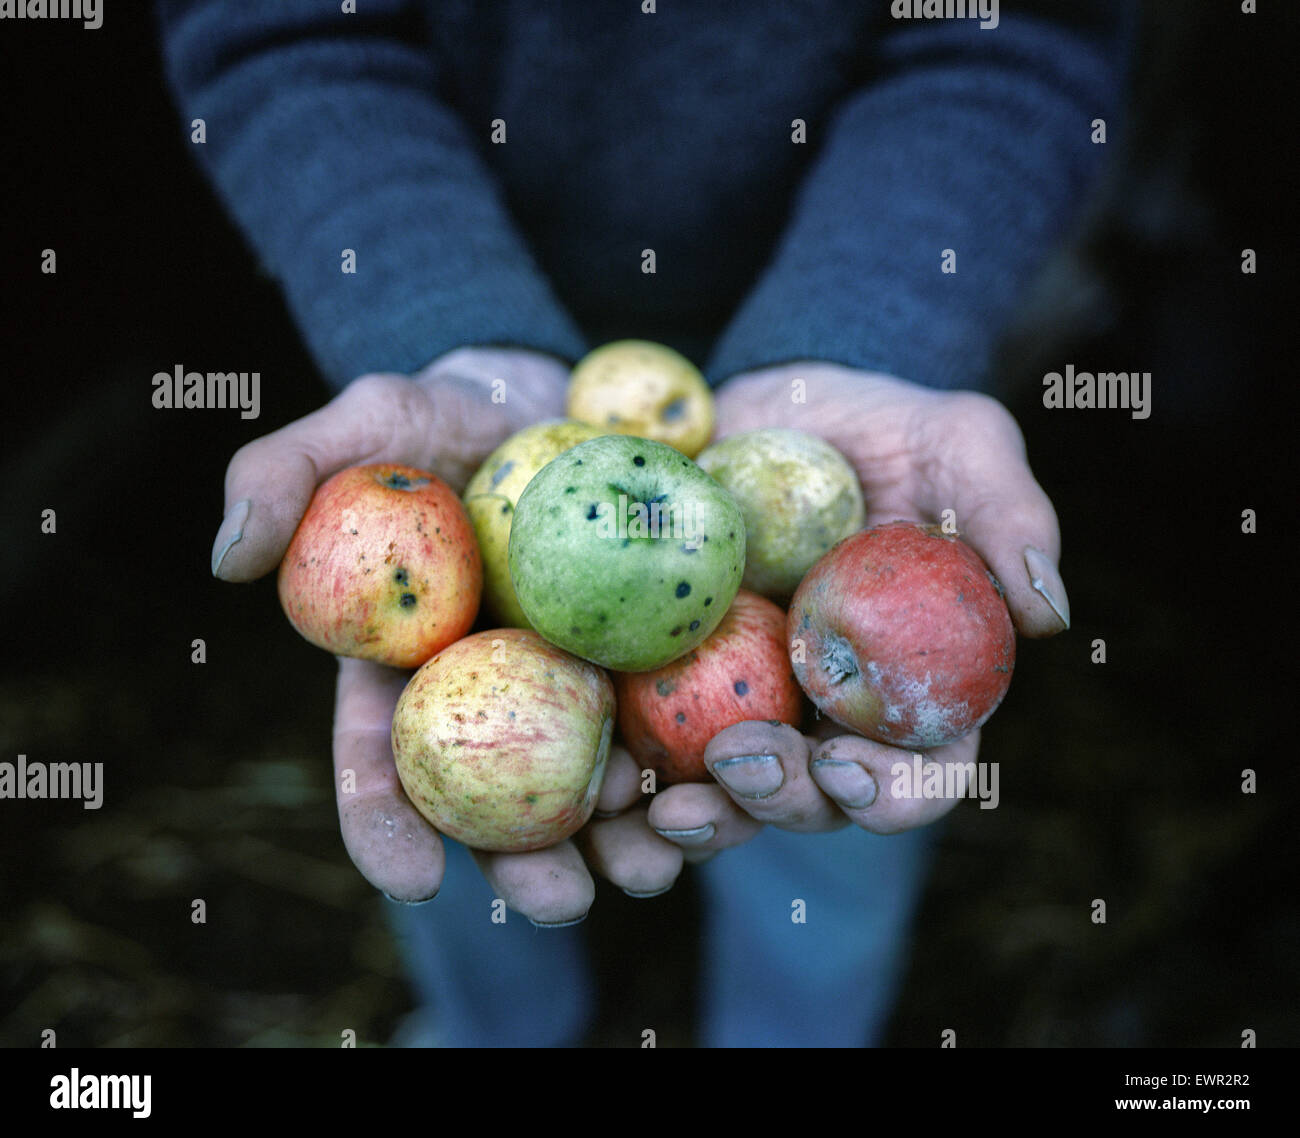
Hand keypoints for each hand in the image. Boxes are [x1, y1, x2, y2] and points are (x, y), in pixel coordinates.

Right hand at [211, 346, 682, 920]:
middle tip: (563, 901)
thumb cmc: (447, 416)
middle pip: (497, 799)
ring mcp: (572, 681)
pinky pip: (668, 723)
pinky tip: (722, 786)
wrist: (553, 395)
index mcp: (409, 666)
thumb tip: (226, 557)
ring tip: (658, 865)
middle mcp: (491, 693)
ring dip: (624, 840)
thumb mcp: (369, 422)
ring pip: (590, 783)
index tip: (411, 880)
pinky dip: (693, 764)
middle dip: (526, 864)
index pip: (381, 756)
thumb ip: (289, 472)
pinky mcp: (646, 657)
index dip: (384, 823)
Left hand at [649, 361, 1069, 856]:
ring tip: (656, 813)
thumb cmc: (885, 428)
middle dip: (781, 803)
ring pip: (731, 791)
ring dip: (701, 818)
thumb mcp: (960, 443)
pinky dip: (626, 774)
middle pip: (819, 796)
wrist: (779, 403)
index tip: (846, 765)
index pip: (925, 768)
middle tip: (735, 766)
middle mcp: (835, 712)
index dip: (894, 791)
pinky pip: (652, 739)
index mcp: (917, 684)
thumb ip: (1008, 514)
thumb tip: (1049, 612)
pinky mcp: (676, 677)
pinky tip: (596, 783)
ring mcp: (752, 701)